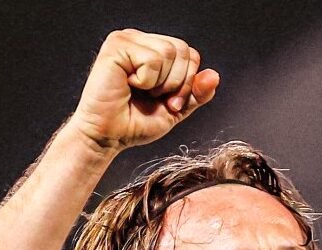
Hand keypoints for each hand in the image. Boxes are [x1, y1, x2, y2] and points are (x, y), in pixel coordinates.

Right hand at [67, 29, 219, 152]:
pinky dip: (146, 80)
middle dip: (177, 83)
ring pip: (169, 52)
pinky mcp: (116, 46)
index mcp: (152, 50)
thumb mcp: (175, 109)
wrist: (107, 137)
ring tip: (140, 92)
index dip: (187, 82)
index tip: (169, 104)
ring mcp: (127, 40)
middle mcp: (139, 40)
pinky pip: (152, 59)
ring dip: (160, 82)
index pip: (189, 53)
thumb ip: (195, 93)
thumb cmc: (134, 123)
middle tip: (155, 99)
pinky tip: (128, 85)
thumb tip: (214, 76)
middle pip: (183, 50)